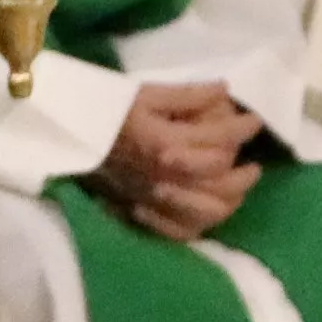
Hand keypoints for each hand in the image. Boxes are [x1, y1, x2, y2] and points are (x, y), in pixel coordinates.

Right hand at [87, 81, 262, 241]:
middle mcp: (165, 178)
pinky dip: (201, 224)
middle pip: (221, 184)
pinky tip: (209, 210)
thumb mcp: (148, 93)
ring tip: (237, 188)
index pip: (221, 140)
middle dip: (244, 174)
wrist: (67, 134)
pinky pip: (180, 231)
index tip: (254, 121)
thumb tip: (225, 90)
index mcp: (167, 144)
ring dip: (230, 201)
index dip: (244, 128)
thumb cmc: (107, 108)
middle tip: (253, 163)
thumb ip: (190, 95)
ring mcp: (155, 201)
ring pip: (207, 213)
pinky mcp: (143, 214)